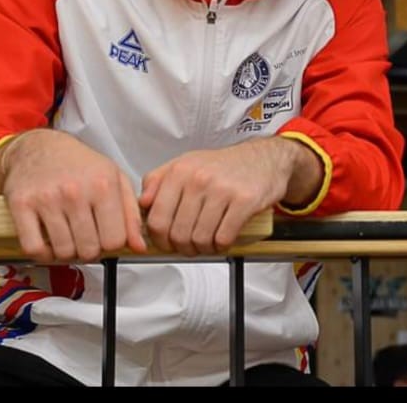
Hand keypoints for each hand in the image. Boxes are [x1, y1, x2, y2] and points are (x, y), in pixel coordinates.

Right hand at [0, 129, 146, 262]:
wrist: (40, 147)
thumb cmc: (79, 163)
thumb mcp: (114, 178)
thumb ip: (131, 213)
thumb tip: (140, 246)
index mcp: (103, 184)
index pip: (115, 240)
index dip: (111, 244)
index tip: (104, 236)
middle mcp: (75, 190)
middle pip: (89, 249)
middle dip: (89, 249)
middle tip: (85, 236)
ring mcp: (47, 198)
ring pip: (63, 251)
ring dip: (67, 251)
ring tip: (68, 235)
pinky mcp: (22, 205)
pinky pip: (34, 248)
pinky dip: (43, 253)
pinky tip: (48, 241)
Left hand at [139, 136, 321, 255]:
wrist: (264, 158)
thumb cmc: (223, 165)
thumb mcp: (186, 163)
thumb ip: (158, 180)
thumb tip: (141, 203)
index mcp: (180, 170)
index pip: (157, 217)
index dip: (159, 239)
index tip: (166, 243)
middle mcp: (198, 178)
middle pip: (177, 233)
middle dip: (182, 247)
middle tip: (189, 246)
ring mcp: (221, 189)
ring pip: (199, 238)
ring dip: (202, 249)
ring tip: (207, 243)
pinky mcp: (244, 201)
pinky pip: (223, 237)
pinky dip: (220, 246)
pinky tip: (222, 240)